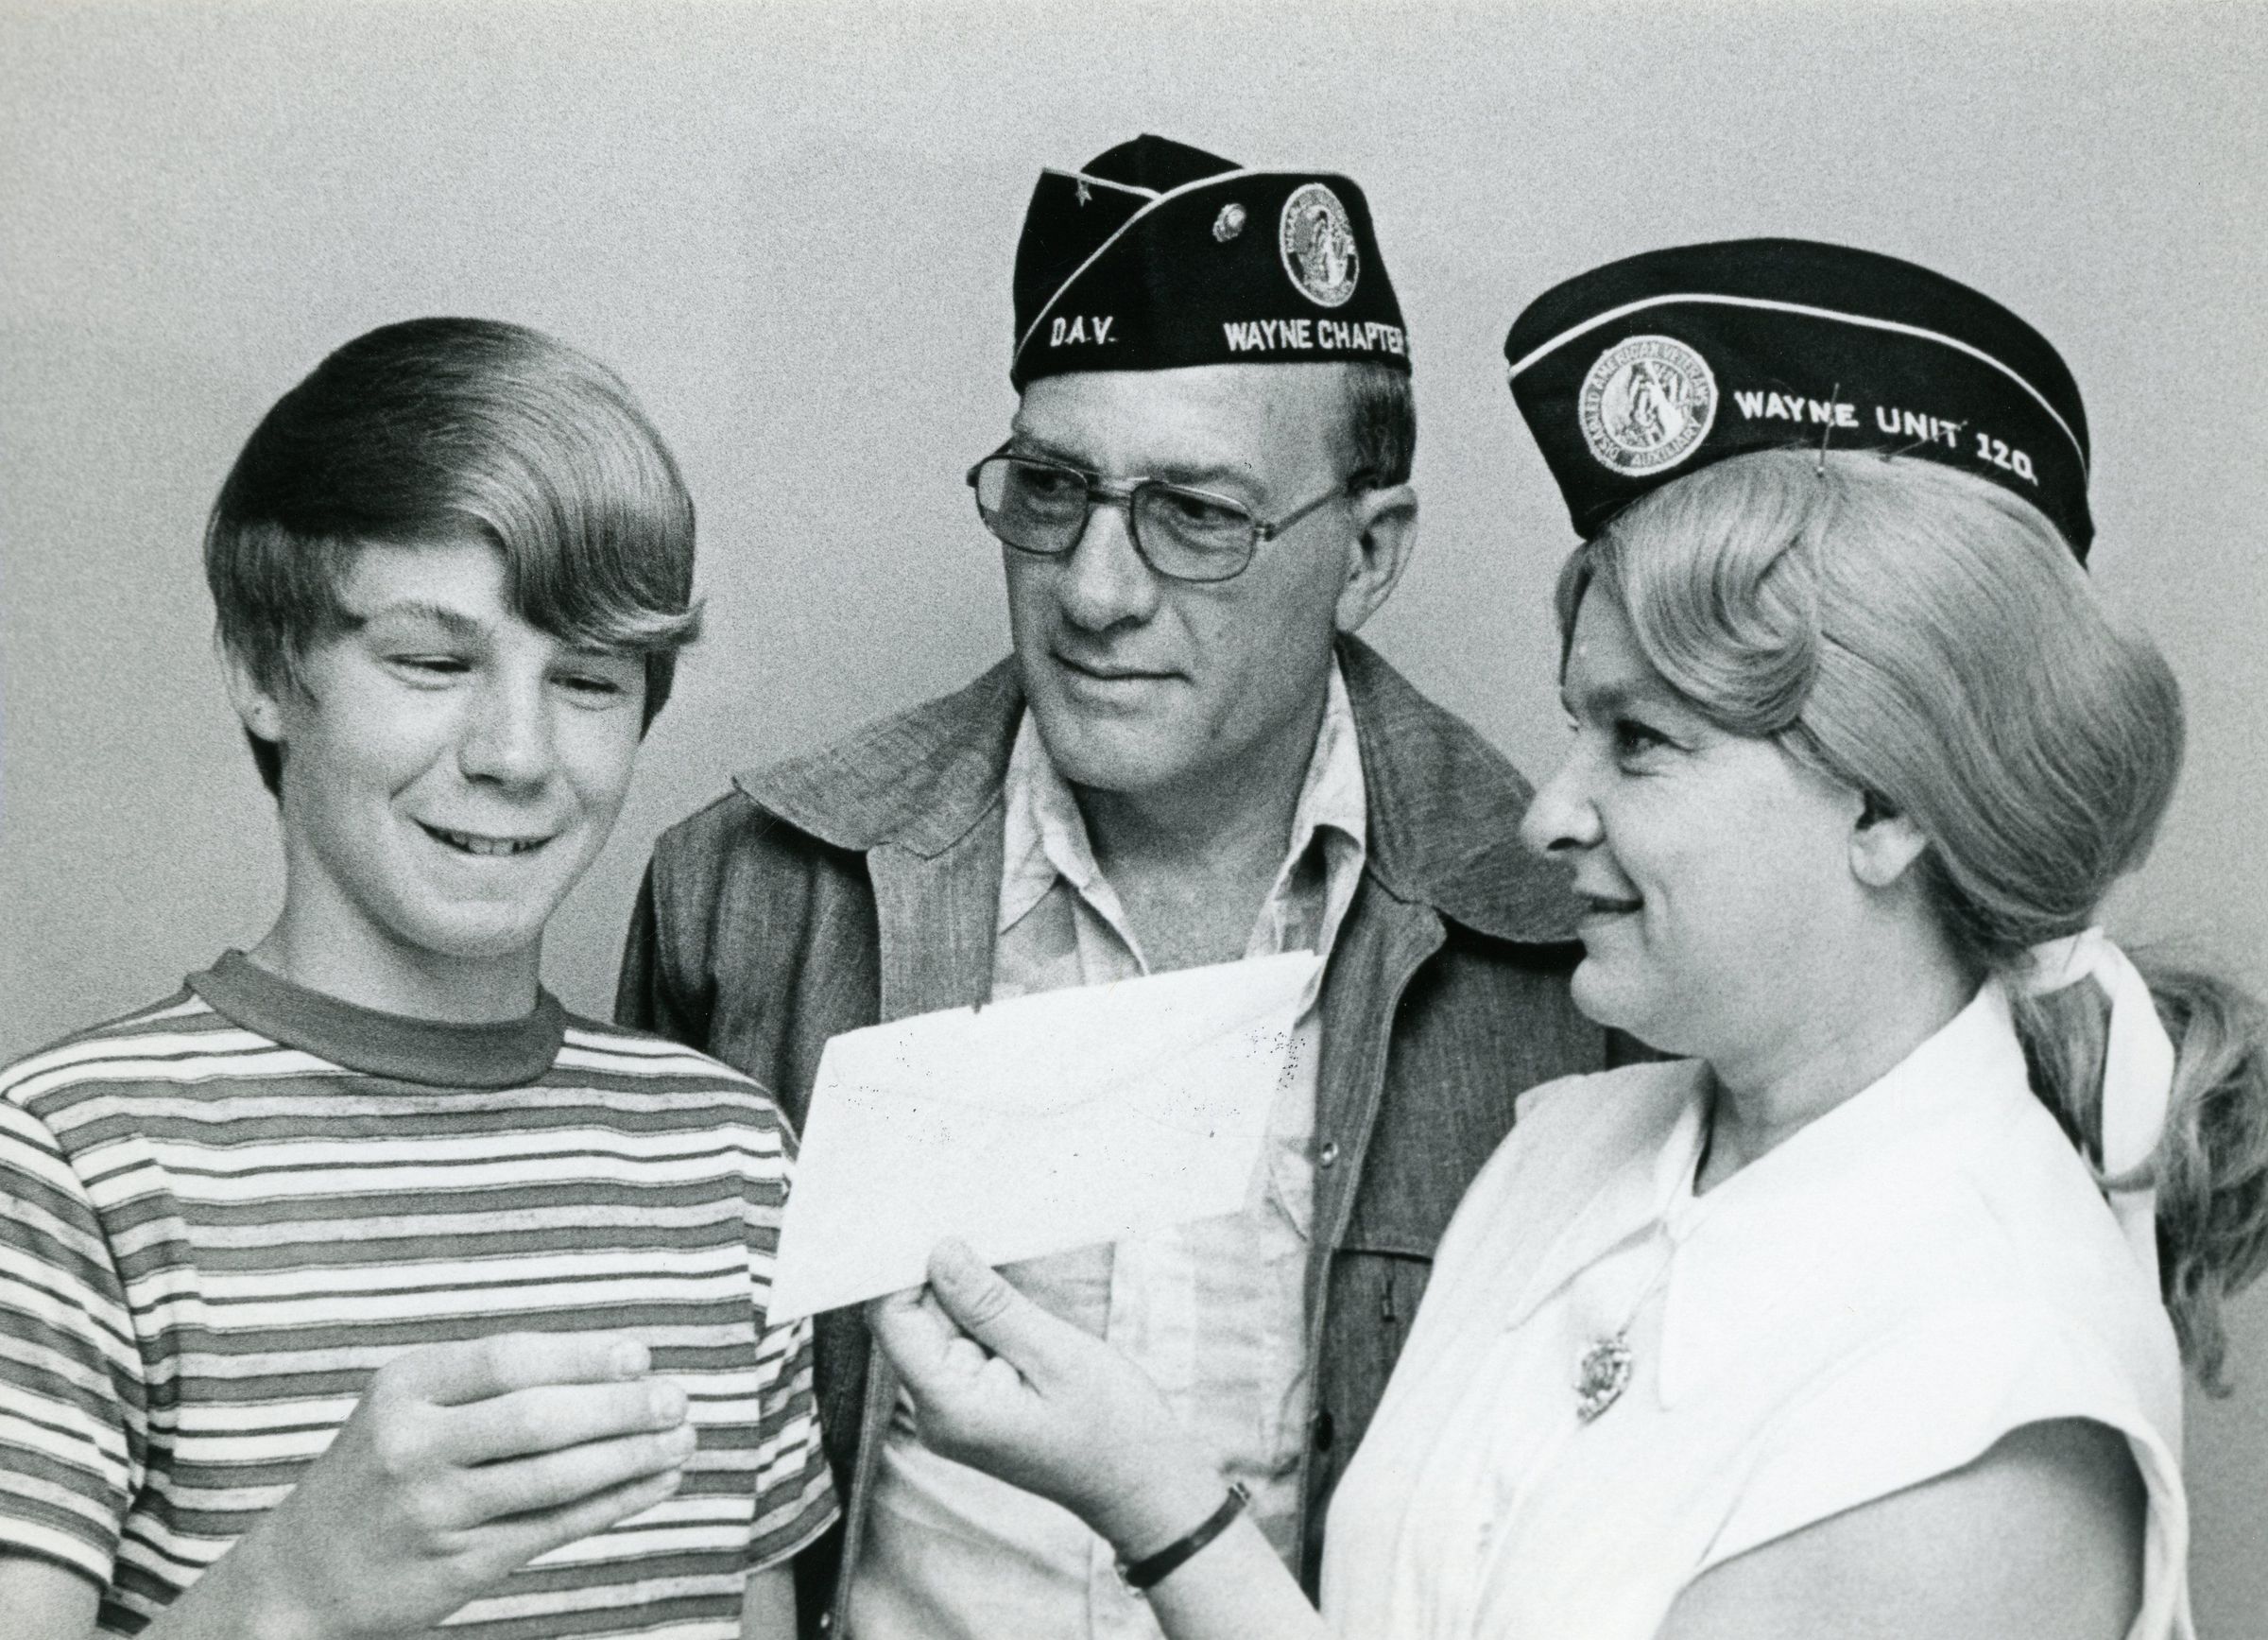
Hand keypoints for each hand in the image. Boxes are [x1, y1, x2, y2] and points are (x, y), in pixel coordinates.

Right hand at [211, 1331, 694, 1639]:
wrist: (301, 1575)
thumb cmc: (379, 1469)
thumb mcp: (408, 1405)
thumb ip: (490, 1382)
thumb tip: (618, 1365)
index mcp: (404, 1388)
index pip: (509, 1360)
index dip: (584, 1356)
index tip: (641, 1356)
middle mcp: (413, 1447)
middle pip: (539, 1419)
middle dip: (621, 1408)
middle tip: (677, 1399)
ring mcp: (435, 1512)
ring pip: (556, 1479)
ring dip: (632, 1457)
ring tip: (681, 1440)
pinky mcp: (458, 1567)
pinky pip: (554, 1527)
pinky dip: (615, 1503)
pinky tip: (655, 1483)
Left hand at [866, 1240, 1224, 1556]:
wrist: (1144, 1486)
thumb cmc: (1112, 1427)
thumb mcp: (1056, 1354)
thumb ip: (991, 1306)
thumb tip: (939, 1252)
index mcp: (949, 1406)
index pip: (893, 1320)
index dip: (907, 1268)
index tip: (940, 1222)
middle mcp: (937, 1413)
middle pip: (912, 1321)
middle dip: (943, 1274)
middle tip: (982, 1226)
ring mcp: (954, 1411)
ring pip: (939, 1329)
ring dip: (970, 1294)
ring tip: (1010, 1269)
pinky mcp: (974, 1404)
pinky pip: (964, 1346)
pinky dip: (985, 1317)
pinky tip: (1015, 1301)